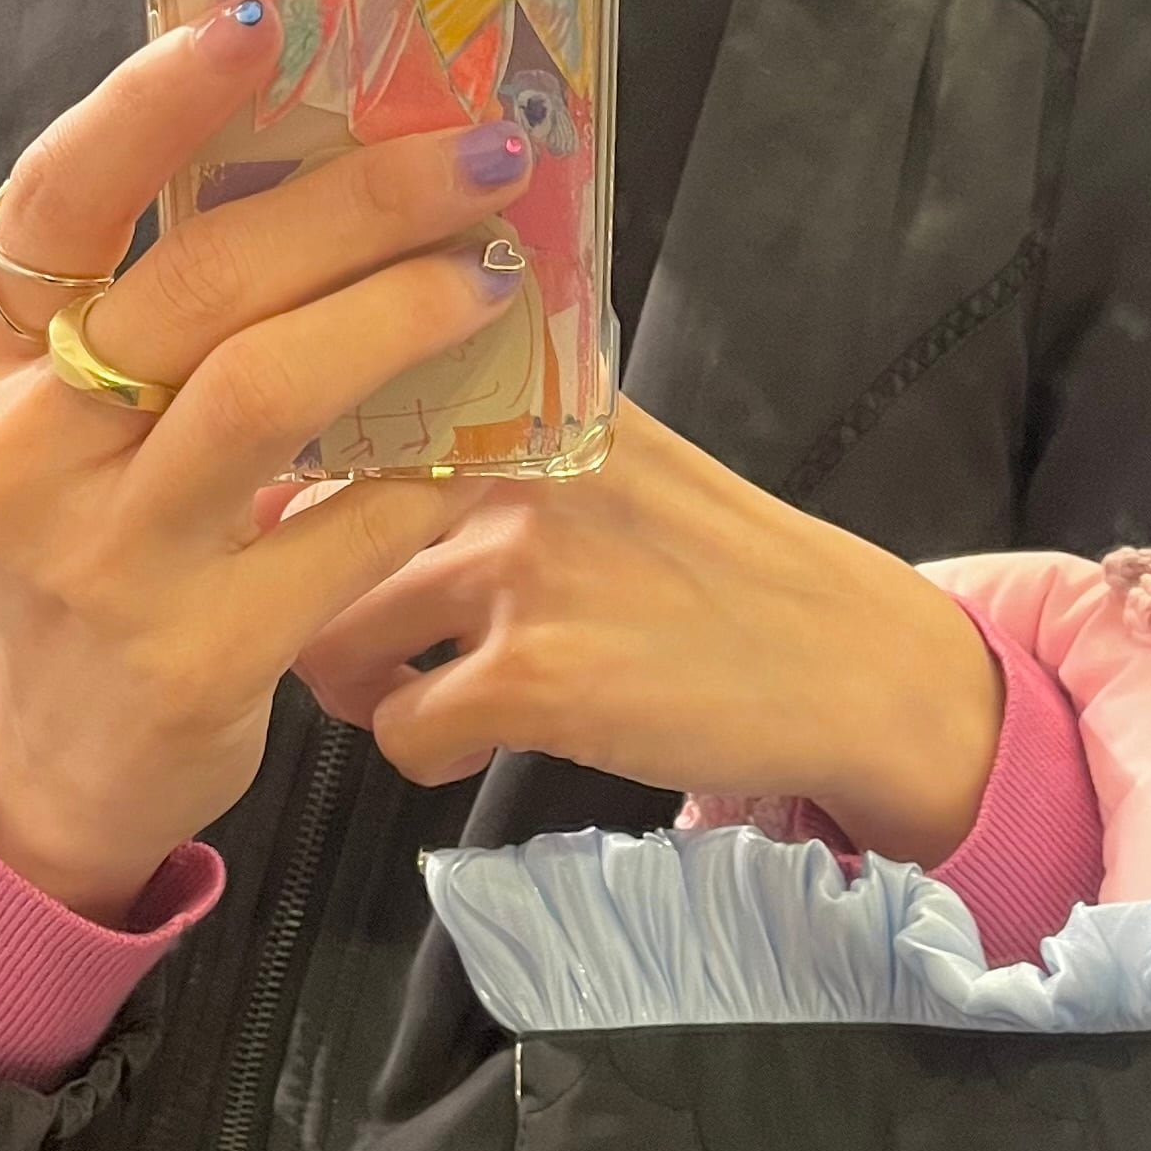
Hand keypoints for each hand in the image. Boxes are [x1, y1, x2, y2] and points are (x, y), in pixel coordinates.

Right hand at [0, 9, 537, 919]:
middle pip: (199, 286)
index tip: (260, 24)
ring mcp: (105, 560)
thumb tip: (324, 131)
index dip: (152, 104)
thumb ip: (165, 299)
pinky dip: (428, 476)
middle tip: (478, 155)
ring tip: (491, 278)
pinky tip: (488, 442)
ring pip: (266, 396)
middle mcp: (27, 450)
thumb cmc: (104, 538)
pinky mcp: (194, 658)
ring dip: (399, 317)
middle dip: (357, 203)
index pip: (55, 201)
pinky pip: (341, 537)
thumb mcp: (82, 414)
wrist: (63, 757)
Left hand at [292, 402, 1005, 866]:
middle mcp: (516, 464)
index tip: (301, 520)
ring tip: (408, 692)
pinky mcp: (535, 679)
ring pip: (334, 633)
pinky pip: (400, 729)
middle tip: (348, 630)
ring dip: (353, 680)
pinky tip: (475, 745)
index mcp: (533, 397)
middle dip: (304, 589)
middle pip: (312, 525)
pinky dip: (419, 753)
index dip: (297, 479)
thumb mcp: (624, 457)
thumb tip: (345, 450)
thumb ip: (509, 435)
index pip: (349, 402)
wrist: (853, 666)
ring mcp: (523, 571)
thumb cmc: (735, 572)